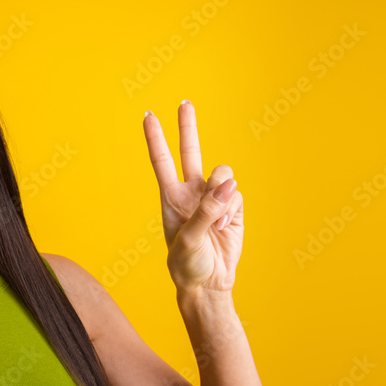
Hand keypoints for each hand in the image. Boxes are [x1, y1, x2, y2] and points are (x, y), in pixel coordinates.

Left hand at [142, 100, 243, 293]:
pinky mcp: (232, 207)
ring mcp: (213, 198)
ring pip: (223, 174)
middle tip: (185, 102)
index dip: (156, 138)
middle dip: (188, 127)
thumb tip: (227, 185)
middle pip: (190, 152)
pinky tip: (226, 225)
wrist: (209, 283)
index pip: (162, 161)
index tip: (148, 115)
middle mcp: (191, 192)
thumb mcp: (188, 239)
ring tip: (216, 218)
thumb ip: (206, 211)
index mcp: (171, 197)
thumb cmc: (187, 264)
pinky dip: (233, 208)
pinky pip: (237, 194)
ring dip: (223, 190)